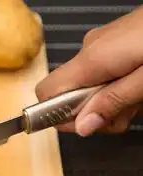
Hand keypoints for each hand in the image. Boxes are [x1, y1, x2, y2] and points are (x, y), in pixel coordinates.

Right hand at [35, 5, 142, 136]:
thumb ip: (113, 103)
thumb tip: (82, 125)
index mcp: (93, 59)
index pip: (47, 93)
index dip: (59, 115)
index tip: (87, 125)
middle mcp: (91, 50)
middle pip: (69, 94)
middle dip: (94, 112)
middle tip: (125, 115)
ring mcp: (101, 45)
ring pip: (87, 87)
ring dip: (109, 101)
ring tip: (139, 99)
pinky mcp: (113, 45)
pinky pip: (101, 74)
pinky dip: (116, 87)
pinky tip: (137, 88)